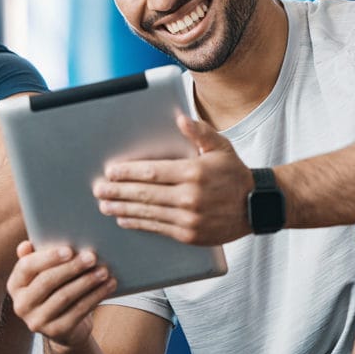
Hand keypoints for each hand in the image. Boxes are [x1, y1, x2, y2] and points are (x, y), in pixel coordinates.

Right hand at [7, 242, 115, 348]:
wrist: (65, 326)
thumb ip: (37, 257)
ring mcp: (37, 321)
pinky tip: (108, 286)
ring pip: (65, 297)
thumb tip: (26, 245)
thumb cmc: (55, 289)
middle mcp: (21, 305)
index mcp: (15, 285)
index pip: (26, 267)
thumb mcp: (43, 273)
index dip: (47, 258)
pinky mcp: (56, 332)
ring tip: (104, 271)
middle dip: (72, 268)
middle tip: (92, 257)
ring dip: (87, 282)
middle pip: (47, 282)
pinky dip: (95, 296)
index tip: (69, 249)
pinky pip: (78, 311)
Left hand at [94, 115, 254, 244]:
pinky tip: (125, 220)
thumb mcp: (220, 147)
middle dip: (117, 192)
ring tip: (105, 205)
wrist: (256, 206)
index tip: (110, 172)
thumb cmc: (234, 173)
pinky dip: (138, 223)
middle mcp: (190, 197)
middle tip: (98, 190)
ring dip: (122, 209)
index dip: (127, 173)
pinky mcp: (189, 235)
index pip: (151, 172)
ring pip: (147, 213)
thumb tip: (180, 119)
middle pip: (144, 194)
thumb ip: (199, 132)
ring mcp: (189, 218)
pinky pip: (157, 228)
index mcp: (193, 172)